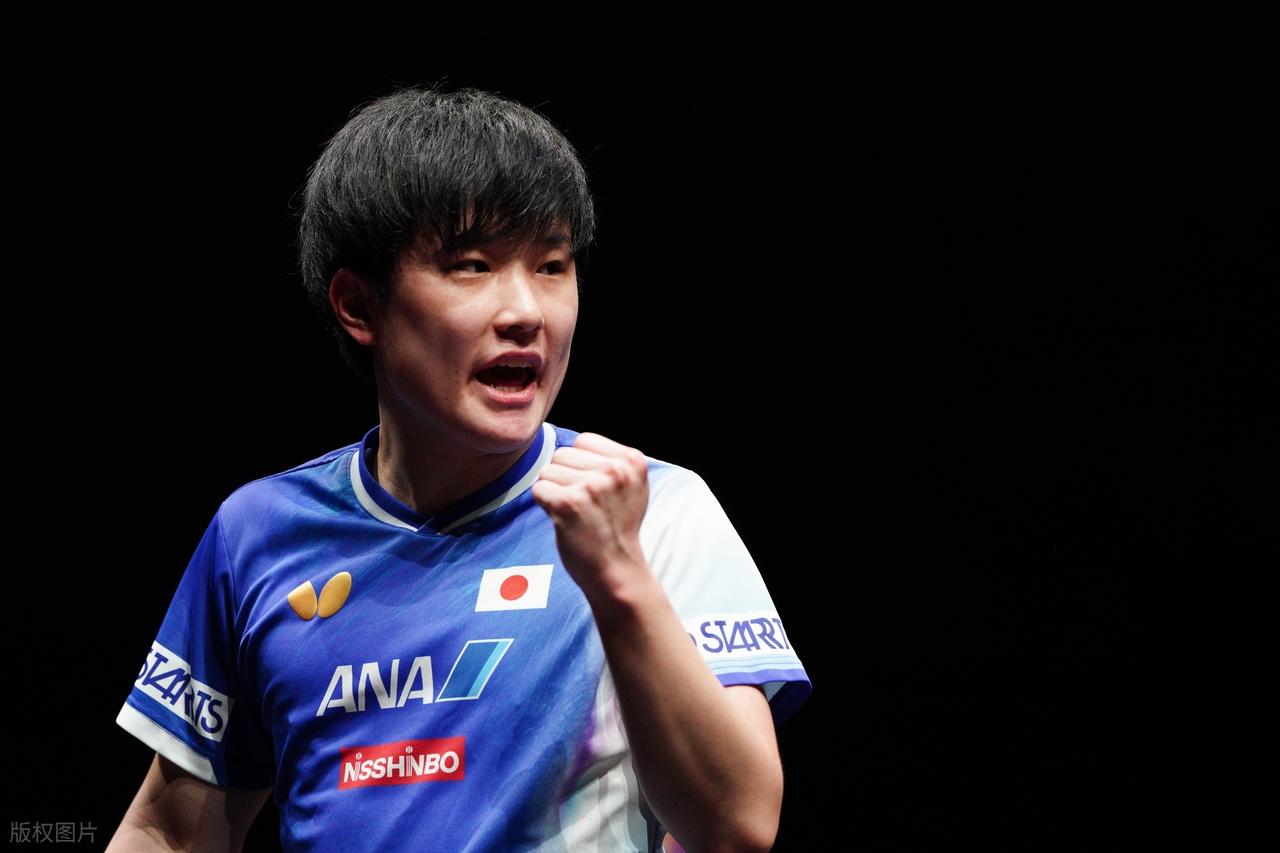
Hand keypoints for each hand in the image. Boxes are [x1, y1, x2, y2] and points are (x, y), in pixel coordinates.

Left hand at [530, 432, 650, 602]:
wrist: (617, 570)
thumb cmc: (617, 528)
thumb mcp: (630, 486)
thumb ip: (611, 460)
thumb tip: (572, 443)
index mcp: (632, 460)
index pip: (584, 441)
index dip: (581, 465)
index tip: (593, 491)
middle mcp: (614, 470)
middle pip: (563, 454)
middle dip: (565, 478)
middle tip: (583, 505)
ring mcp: (591, 486)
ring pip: (548, 470)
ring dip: (554, 492)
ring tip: (575, 513)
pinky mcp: (568, 503)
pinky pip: (539, 488)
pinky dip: (545, 504)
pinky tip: (563, 519)